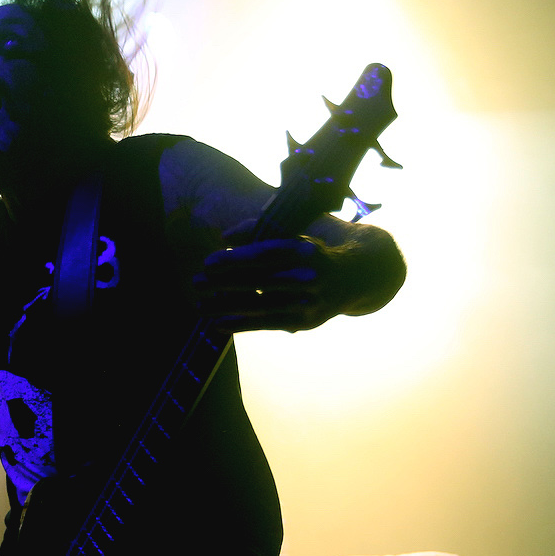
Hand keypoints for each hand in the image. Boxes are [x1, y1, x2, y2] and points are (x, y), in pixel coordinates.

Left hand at [191, 220, 362, 333]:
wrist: (359, 276)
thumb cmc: (314, 250)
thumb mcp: (293, 233)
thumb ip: (258, 230)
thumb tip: (223, 236)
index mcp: (307, 249)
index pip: (266, 255)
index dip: (235, 259)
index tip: (207, 261)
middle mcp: (311, 276)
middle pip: (261, 281)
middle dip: (225, 283)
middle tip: (195, 282)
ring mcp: (311, 302)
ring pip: (263, 306)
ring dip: (227, 308)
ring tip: (199, 306)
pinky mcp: (308, 321)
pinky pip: (269, 324)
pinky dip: (242, 325)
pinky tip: (217, 324)